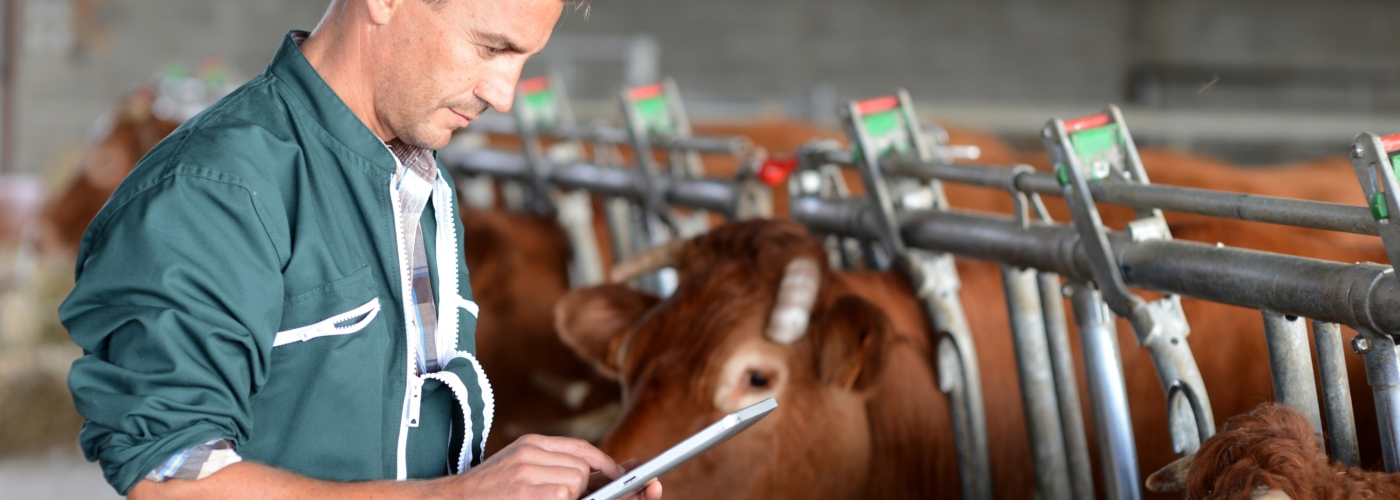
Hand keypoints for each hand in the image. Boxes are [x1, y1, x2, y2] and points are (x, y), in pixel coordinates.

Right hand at [438, 434, 658, 499]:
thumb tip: (617, 473)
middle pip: (585, 468)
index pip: (583, 450)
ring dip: (571, 498)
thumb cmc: (489, 495)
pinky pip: (565, 493)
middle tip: (583, 496)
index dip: (609, 467)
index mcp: (532, 444)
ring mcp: (526, 471)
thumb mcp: (523, 472)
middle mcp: (530, 452)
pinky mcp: (526, 490)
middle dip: (591, 489)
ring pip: (577, 481)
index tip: (629, 479)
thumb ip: (562, 469)